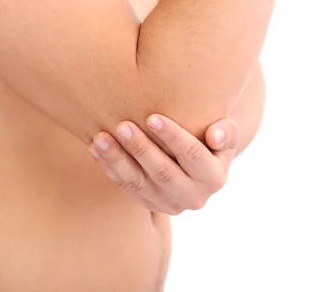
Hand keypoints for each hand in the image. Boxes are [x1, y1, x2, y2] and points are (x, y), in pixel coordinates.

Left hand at [88, 115, 239, 214]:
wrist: (196, 166)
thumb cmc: (210, 140)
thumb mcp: (225, 137)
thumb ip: (227, 132)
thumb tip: (214, 134)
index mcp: (214, 178)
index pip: (192, 156)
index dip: (172, 137)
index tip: (152, 117)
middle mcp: (193, 196)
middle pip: (163, 172)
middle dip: (140, 148)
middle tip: (122, 125)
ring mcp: (168, 203)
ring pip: (138, 183)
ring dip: (117, 160)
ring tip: (101, 138)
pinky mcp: (148, 204)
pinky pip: (125, 186)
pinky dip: (108, 167)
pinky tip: (95, 148)